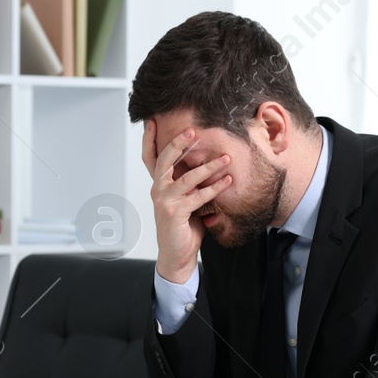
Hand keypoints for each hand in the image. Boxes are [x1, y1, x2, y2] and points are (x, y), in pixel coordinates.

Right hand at [143, 121, 231, 285]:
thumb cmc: (183, 227)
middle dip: (178, 143)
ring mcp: (165, 202)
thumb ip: (189, 183)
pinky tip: (228, 180)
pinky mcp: (175, 213)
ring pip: (186, 178)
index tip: (153, 121)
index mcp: (159, 186)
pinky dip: (215, 188)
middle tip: (193, 130)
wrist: (178, 255)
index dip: (149, 140)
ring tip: (225, 158)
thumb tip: (207, 162)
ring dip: (209, 166)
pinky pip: (198, 196)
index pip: (150, 158)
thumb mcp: (185, 199)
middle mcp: (158, 191)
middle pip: (164, 161)